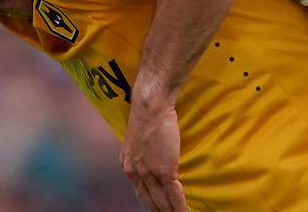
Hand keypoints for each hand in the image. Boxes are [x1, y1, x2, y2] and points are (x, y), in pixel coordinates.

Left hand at [121, 93, 186, 211]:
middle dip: (159, 211)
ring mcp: (149, 172)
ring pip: (161, 201)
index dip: (150, 203)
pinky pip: (174, 193)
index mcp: (128, 165)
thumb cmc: (147, 114)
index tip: (156, 209)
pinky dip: (180, 206)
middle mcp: (135, 172)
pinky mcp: (164, 169)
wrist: (151, 106)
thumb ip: (143, 152)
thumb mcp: (138, 138)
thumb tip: (152, 156)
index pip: (140, 192)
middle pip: (149, 200)